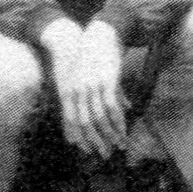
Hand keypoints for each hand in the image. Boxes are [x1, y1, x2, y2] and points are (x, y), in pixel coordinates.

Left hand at [42, 19, 130, 157]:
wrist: (97, 36)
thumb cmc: (90, 59)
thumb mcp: (83, 79)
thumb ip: (90, 99)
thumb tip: (102, 113)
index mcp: (68, 91)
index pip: (70, 120)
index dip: (79, 137)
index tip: (87, 151)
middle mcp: (77, 91)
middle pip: (85, 123)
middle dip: (96, 141)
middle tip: (106, 154)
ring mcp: (91, 87)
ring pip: (99, 118)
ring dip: (111, 135)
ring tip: (120, 145)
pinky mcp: (106, 82)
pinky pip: (112, 108)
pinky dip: (118, 122)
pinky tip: (125, 131)